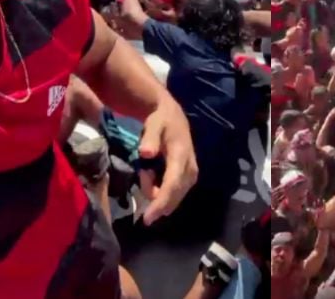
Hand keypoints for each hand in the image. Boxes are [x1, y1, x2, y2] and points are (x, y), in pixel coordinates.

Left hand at [137, 96, 197, 223]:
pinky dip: (160, 191)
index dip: (160, 203)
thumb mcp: (153, 125)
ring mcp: (191, 174)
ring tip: (148, 170)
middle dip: (155, 199)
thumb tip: (146, 154)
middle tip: (143, 177)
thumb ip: (149, 138)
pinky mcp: (189, 178)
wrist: (173, 117)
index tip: (147, 218)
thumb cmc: (161, 122)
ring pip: (174, 197)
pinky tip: (154, 175)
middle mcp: (190, 168)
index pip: (172, 184)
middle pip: (175, 196)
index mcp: (182, 155)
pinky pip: (174, 193)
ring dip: (157, 191)